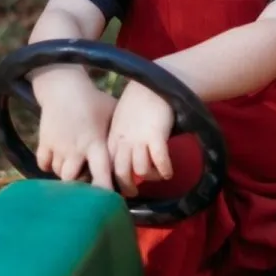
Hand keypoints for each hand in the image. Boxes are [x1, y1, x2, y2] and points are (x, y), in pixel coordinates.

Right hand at [32, 69, 116, 189]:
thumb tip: (139, 145)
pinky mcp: (43, 142)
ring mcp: (58, 147)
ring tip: (76, 170)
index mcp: (95, 144)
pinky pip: (44, 164)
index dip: (104, 190)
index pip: (100, 175)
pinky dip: (50, 166)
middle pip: (74, 181)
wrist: (63, 86)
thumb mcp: (112, 113)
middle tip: (89, 183)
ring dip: (67, 175)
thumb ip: (120, 132)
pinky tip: (58, 160)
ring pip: (59, 174)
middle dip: (81, 186)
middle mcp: (76, 149)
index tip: (110, 198)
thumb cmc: (93, 100)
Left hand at [108, 81, 174, 196]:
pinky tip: (168, 173)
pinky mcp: (156, 135)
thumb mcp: (120, 122)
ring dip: (150, 176)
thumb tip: (123, 160)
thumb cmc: (137, 103)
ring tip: (157, 176)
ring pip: (141, 169)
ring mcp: (140, 139)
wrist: (152, 83)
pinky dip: (164, 170)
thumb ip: (120, 139)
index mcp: (113, 138)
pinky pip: (160, 160)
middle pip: (121, 172)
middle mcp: (124, 141)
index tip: (117, 188)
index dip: (111, 180)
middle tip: (134, 192)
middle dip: (127, 186)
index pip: (107, 165)